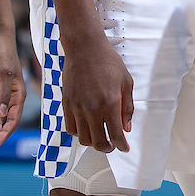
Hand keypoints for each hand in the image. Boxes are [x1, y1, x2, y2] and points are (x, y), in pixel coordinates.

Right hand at [62, 38, 133, 152]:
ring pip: (83, 138)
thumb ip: (127, 106)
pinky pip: (70, 128)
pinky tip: (86, 128)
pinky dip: (78, 133)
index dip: (121, 146)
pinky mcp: (66, 103)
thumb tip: (126, 127)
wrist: (84, 47)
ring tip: (99, 137)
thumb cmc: (107, 61)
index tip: (124, 148)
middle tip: (112, 145)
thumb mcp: (126, 81)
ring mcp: (77, 107)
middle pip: (98, 142)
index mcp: (110, 102)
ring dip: (93, 142)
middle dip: (107, 148)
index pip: (115, 134)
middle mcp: (92, 108)